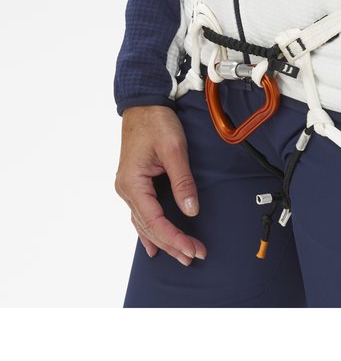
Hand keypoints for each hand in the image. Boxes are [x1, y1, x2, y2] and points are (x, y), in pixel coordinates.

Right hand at [115, 105, 206, 264]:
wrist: (143, 104)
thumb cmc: (156, 122)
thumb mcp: (173, 149)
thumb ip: (182, 181)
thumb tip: (191, 211)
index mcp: (133, 183)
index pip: (155, 220)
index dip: (174, 237)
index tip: (192, 248)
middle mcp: (126, 189)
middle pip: (149, 226)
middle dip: (172, 243)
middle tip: (194, 256)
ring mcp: (129, 188)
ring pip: (145, 223)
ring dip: (163, 240)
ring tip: (181, 255)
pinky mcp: (135, 184)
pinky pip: (142, 214)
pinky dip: (150, 230)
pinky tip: (153, 245)